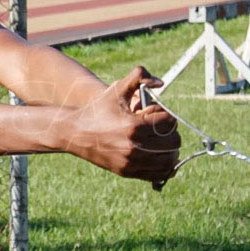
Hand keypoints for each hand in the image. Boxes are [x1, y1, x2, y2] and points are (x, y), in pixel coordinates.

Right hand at [66, 66, 180, 182]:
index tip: (154, 114)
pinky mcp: (128, 172)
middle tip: (160, 128)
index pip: (169, 122)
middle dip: (170, 132)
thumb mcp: (116, 90)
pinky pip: (159, 174)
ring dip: (171, 150)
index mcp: (134, 125)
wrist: (75, 133)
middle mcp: (134, 146)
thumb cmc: (98, 109)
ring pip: (169, 160)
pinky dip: (165, 167)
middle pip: (173, 142)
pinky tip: (160, 156)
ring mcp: (131, 161)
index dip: (166, 116)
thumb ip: (139, 77)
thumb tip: (160, 82)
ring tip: (162, 142)